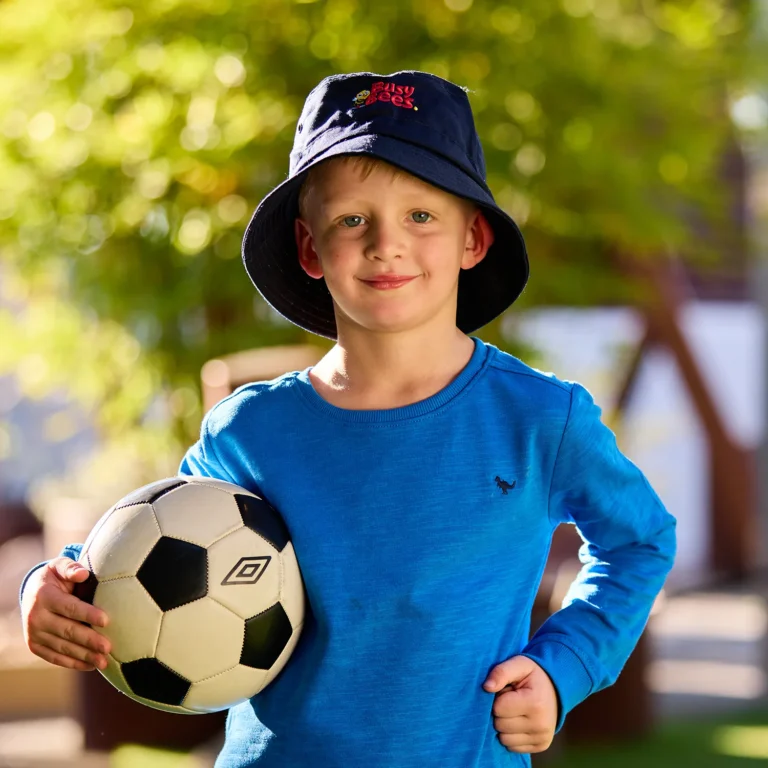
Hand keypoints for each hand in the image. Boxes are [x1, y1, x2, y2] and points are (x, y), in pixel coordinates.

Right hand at [21, 557, 110, 671]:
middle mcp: (35, 617)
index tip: (107, 620)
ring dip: (84, 655)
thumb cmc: (54, 577)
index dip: (88, 614)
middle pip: (67, 631)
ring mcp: (34, 634)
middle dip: (89, 640)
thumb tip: (83, 574)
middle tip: (108, 647)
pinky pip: (55, 657)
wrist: (31, 592)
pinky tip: (90, 666)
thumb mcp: (59, 566)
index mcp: (44, 596)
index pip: (69, 607)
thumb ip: (71, 568)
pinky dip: (73, 663)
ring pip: (62, 647)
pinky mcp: (35, 646)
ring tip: (104, 661)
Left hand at [483, 656, 557, 753]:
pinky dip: (511, 735)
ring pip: (504, 739)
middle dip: (500, 712)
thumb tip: (486, 687)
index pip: (498, 708)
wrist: (556, 689)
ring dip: (504, 725)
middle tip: (511, 701)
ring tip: (515, 711)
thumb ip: (501, 672)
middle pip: (499, 725)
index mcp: (535, 703)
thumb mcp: (519, 664)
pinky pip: (512, 747)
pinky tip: (519, 722)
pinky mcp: (541, 746)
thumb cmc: (532, 676)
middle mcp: (540, 725)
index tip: (508, 691)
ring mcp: (541, 738)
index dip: (498, 698)